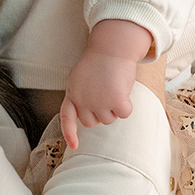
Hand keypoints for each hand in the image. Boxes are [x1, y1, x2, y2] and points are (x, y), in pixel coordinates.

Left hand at [61, 21, 153, 148]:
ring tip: (114, 87)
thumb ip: (80, 95)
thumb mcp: (80, 77)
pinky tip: (124, 90)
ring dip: (115, 108)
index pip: (67, 118)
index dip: (70, 133)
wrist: (112, 47)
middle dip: (101, 113)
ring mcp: (98, 102)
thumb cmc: (100, 60)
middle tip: (106, 94)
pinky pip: (124, 113)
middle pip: (92, 122)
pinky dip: (127, 105)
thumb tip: (87, 114)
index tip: (74, 146)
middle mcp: (82, 101)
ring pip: (109, 119)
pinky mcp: (115, 101)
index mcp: (72, 93)